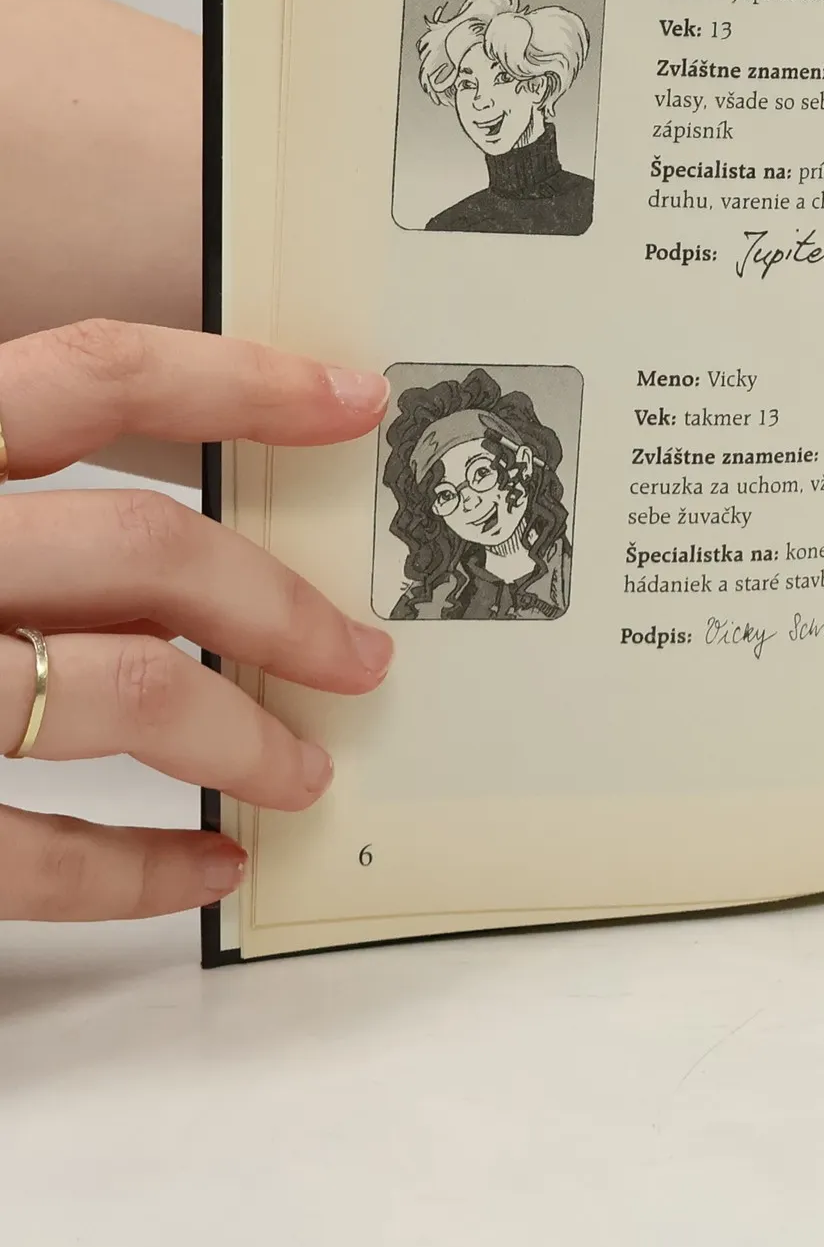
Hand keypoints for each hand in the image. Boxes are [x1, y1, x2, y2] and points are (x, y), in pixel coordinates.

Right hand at [0, 321, 391, 918]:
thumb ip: (17, 508)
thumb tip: (170, 545)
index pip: (89, 376)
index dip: (234, 380)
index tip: (356, 401)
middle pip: (141, 548)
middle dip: (276, 604)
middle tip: (365, 657)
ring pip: (125, 689)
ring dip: (242, 736)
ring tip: (305, 775)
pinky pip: (35, 851)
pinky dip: (136, 870)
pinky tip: (204, 869)